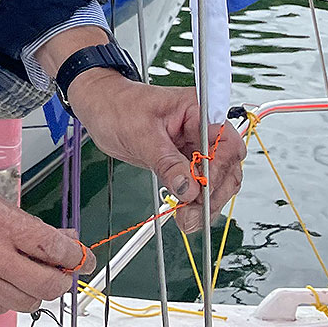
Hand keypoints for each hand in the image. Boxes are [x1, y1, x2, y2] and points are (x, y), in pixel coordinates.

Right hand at [0, 176, 94, 315]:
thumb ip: (26, 224)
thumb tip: (61, 239)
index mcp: (3, 226)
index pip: (56, 249)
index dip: (76, 257)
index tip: (80, 259)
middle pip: (49, 285)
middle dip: (61, 281)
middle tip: (58, 274)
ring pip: (28, 302)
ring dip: (33, 292)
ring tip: (22, 277)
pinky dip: (4, 299)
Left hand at [67, 71, 247, 233]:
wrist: (101, 107)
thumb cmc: (118, 106)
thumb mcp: (140, 134)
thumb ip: (166, 162)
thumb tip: (189, 188)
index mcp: (199, 110)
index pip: (224, 145)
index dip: (217, 172)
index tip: (201, 194)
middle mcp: (204, 128)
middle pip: (227, 167)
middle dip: (213, 194)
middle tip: (193, 216)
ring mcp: (196, 145)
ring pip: (217, 180)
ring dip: (206, 203)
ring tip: (188, 220)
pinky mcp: (186, 160)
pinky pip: (200, 184)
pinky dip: (196, 201)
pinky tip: (186, 213)